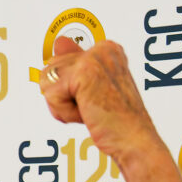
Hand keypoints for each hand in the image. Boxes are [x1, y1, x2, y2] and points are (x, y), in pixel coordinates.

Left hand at [39, 36, 181, 181]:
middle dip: (63, 97)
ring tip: (90, 111)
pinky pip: (50, 95)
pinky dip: (64, 113)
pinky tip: (87, 115)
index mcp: (106, 49)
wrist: (134, 140)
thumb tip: (59, 41)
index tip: (94, 99)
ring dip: (63, 106)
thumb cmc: (118, 121)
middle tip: (92, 108)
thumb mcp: (92, 89)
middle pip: (50, 71)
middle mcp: (101, 48)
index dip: (69, 90)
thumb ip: (75, 65)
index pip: (59, 63)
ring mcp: (94, 58)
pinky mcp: (83, 73)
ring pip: (47, 82)